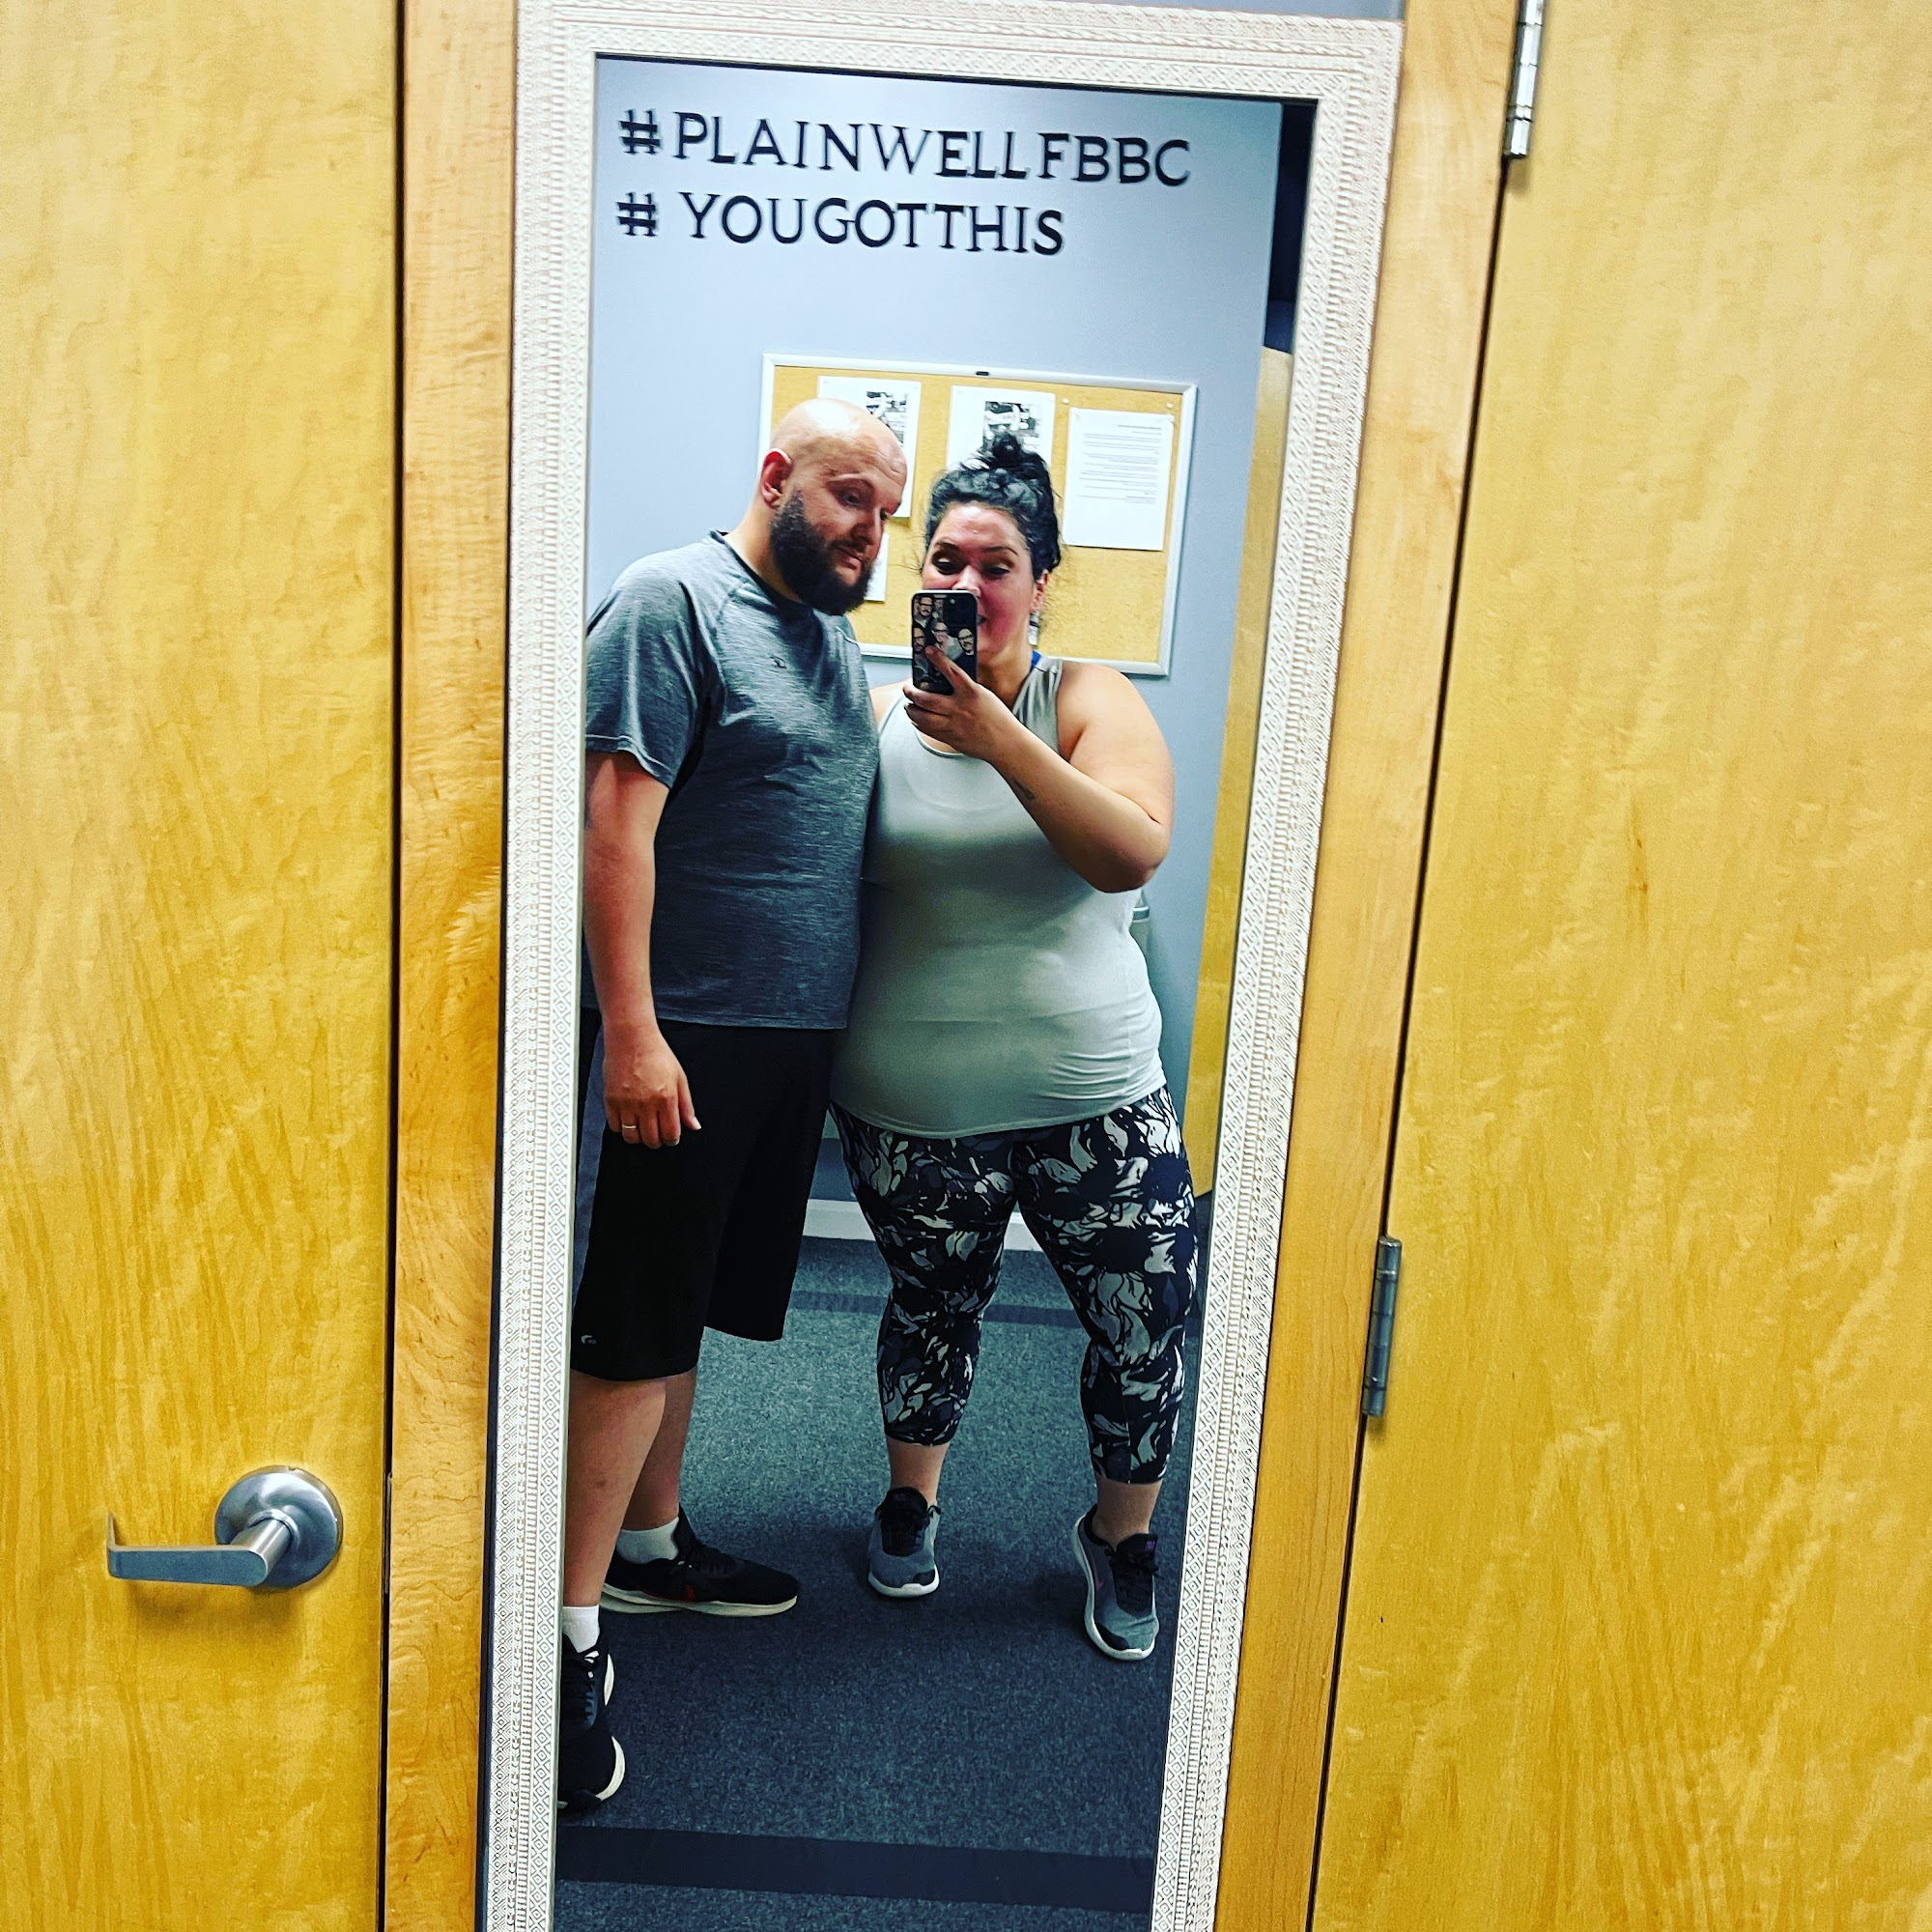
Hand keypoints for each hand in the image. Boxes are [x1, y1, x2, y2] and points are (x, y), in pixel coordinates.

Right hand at [602, 1019, 699, 1147]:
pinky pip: (615, 1127)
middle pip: (651, 1140)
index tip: (671, 1137)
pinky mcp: (611, 1101)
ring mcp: (626, 1103)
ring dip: (639, 1137)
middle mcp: (646, 1103)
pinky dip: (622, 1128)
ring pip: (632, 1137)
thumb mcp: (680, 1078)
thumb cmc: (656, 1053)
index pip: (670, 1134)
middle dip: (657, 1141)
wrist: (632, 1037)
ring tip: (643, 1128)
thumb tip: (694, 1125)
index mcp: (666, 1098)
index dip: (672, 1140)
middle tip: (658, 1133)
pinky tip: (629, 1119)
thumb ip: (687, 1106)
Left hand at [903, 647, 1023, 762]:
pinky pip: (928, 730)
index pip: (951, 671)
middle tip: (907, 688)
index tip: (928, 651)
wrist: (1006, 743)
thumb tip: (949, 682)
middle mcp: (959, 708)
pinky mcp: (951, 738)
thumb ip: (967, 689)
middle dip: (911, 692)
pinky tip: (917, 719)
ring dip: (911, 710)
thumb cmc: (999, 719)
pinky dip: (919, 723)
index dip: (938, 659)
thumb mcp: (985, 696)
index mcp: (971, 693)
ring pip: (922, 717)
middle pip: (926, 699)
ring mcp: (953, 725)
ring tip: (909, 705)